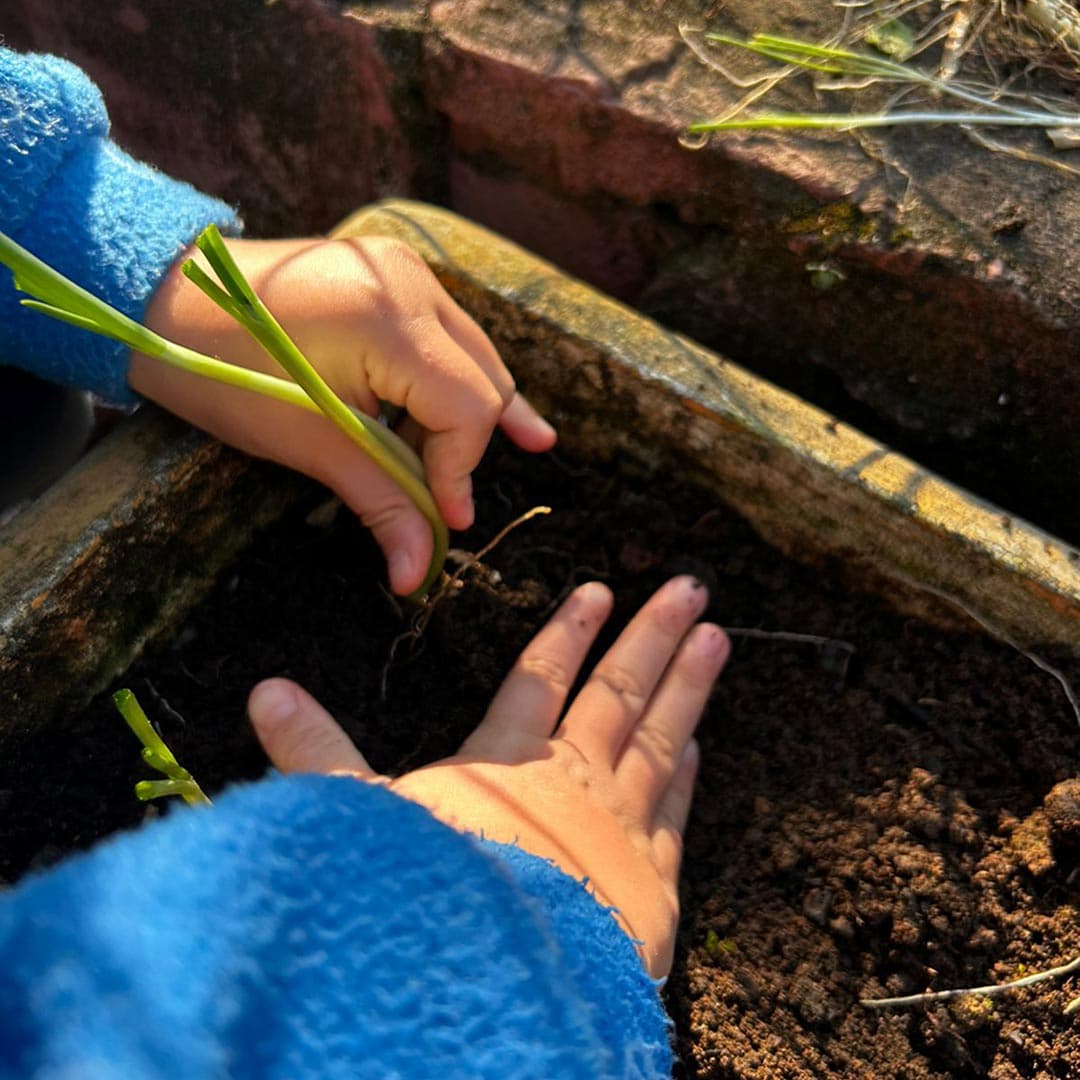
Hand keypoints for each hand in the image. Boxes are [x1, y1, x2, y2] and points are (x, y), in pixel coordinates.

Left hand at [130, 235, 555, 594]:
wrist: (163, 298)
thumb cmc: (226, 370)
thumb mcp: (307, 443)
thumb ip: (379, 501)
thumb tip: (416, 575)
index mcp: (388, 320)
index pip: (467, 405)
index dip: (461, 469)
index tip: (443, 521)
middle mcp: (410, 284)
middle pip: (481, 380)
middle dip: (466, 448)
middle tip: (444, 505)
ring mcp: (404, 271)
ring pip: (473, 357)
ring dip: (468, 417)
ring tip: (504, 456)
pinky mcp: (393, 275)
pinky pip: (448, 337)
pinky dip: (456, 381)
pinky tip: (512, 417)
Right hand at [247, 576, 728, 977]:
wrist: (497, 983)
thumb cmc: (423, 896)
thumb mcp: (356, 822)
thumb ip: (317, 755)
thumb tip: (264, 690)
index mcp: (503, 761)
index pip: (539, 677)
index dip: (567, 631)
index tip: (596, 591)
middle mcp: (568, 781)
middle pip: (618, 692)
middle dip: (652, 635)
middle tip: (692, 588)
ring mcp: (616, 827)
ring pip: (659, 738)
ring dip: (688, 686)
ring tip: (718, 638)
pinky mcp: (649, 883)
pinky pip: (675, 814)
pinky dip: (687, 777)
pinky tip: (699, 748)